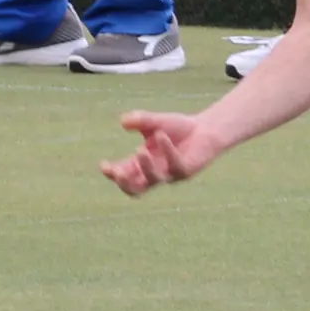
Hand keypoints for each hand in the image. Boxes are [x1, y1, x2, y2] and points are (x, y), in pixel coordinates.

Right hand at [100, 109, 222, 196]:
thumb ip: (140, 120)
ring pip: (154, 180)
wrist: (206, 129)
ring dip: (145, 167)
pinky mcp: (185, 171)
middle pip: (135, 190)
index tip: (103, 165)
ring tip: (139, 150)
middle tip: (117, 172)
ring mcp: (170, 174)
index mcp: (142, 164)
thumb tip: (123, 121)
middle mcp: (155, 172)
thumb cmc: (178, 129)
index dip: (112, 173)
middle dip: (124, 183)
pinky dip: (167, 149)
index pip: (124, 174)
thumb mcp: (155, 122)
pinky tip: (162, 135)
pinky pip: (174, 165)